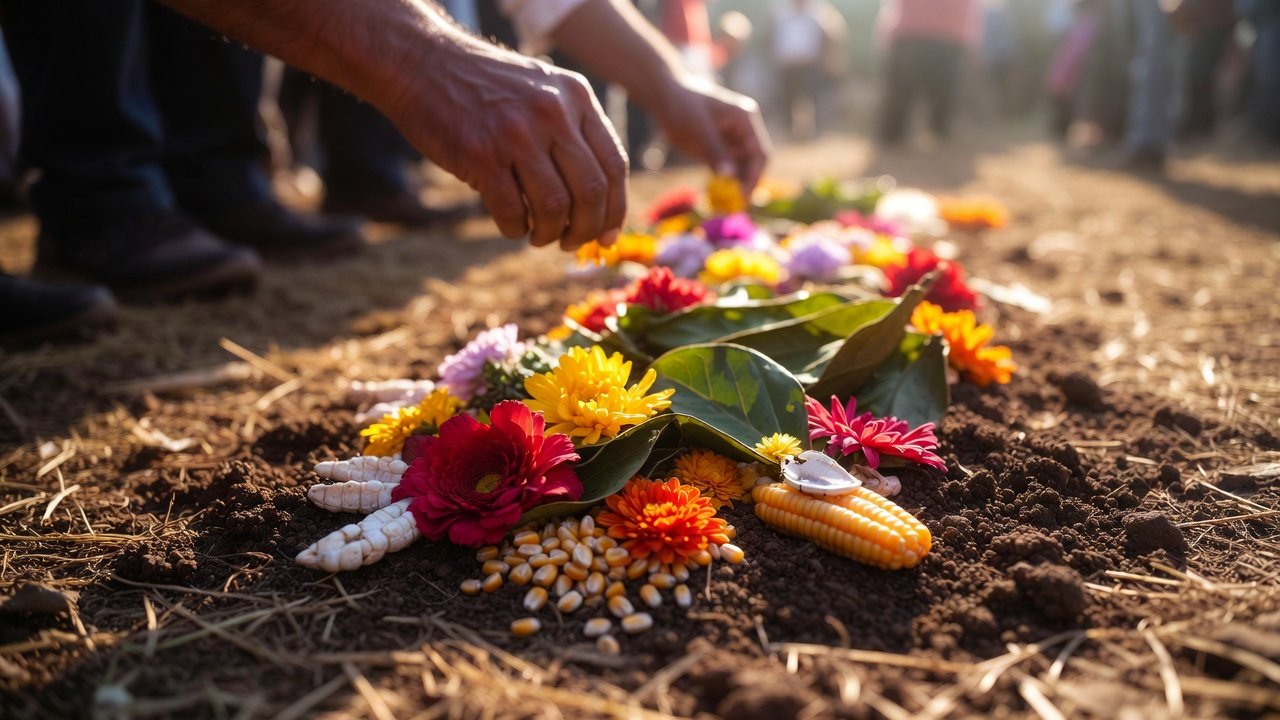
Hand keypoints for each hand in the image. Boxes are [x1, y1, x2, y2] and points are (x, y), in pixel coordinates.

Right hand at [389, 47, 627, 250]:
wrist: (422, 62)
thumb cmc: (486, 88)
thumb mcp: (543, 91)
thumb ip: (572, 133)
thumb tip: (598, 204)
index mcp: (576, 97)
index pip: (614, 165)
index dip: (614, 210)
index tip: (606, 237)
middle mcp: (553, 112)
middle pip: (591, 191)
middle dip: (585, 230)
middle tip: (570, 243)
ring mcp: (516, 133)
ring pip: (555, 207)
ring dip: (550, 234)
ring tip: (540, 236)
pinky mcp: (480, 154)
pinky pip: (513, 211)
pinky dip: (515, 229)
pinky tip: (511, 225)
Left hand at [651, 78, 769, 195]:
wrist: (663, 97)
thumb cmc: (682, 106)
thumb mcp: (699, 129)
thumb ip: (715, 151)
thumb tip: (729, 176)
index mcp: (745, 120)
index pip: (759, 154)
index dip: (754, 177)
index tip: (743, 196)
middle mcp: (743, 131)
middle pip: (752, 164)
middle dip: (744, 185)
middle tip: (732, 206)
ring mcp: (732, 140)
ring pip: (740, 170)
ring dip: (733, 187)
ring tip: (722, 204)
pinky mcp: (719, 149)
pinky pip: (726, 170)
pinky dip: (722, 183)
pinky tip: (714, 196)